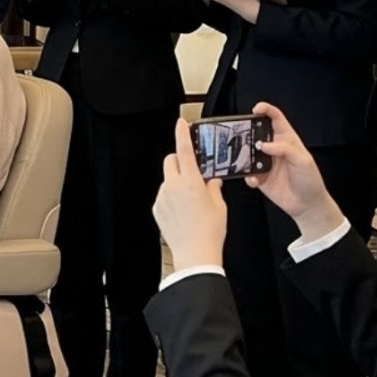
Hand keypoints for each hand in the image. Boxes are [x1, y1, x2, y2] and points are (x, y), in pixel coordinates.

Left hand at [153, 118, 227, 271]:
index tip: (181, 123)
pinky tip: (184, 212)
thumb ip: (213, 188)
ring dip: (177, 182)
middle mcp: (173, 186)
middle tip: (192, 170)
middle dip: (180, 161)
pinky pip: (164, 195)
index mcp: (191, 182)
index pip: (183, 150)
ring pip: (168, 180)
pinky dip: (172, 197)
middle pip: (171, 161)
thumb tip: (212, 181)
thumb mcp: (219, 205)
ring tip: (191, 201)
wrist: (195, 254)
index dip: (182, 134)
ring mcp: (162, 197)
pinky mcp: (157, 208)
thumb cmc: (210, 231)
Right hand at [246, 102, 345, 237]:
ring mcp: (265, 162)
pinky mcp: (258, 177)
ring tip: (244, 159)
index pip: (275, 118)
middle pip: (256, 132)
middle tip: (240, 134)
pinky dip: (247, 176)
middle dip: (246, 131)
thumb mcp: (303, 160)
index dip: (265, 110)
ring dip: (243, 155)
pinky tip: (254, 180)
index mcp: (287, 139)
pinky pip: (246, 173)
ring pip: (247, 152)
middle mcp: (274, 149)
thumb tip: (264, 144)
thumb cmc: (310, 180)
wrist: (307, 204)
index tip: (255, 109)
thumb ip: (285, 149)